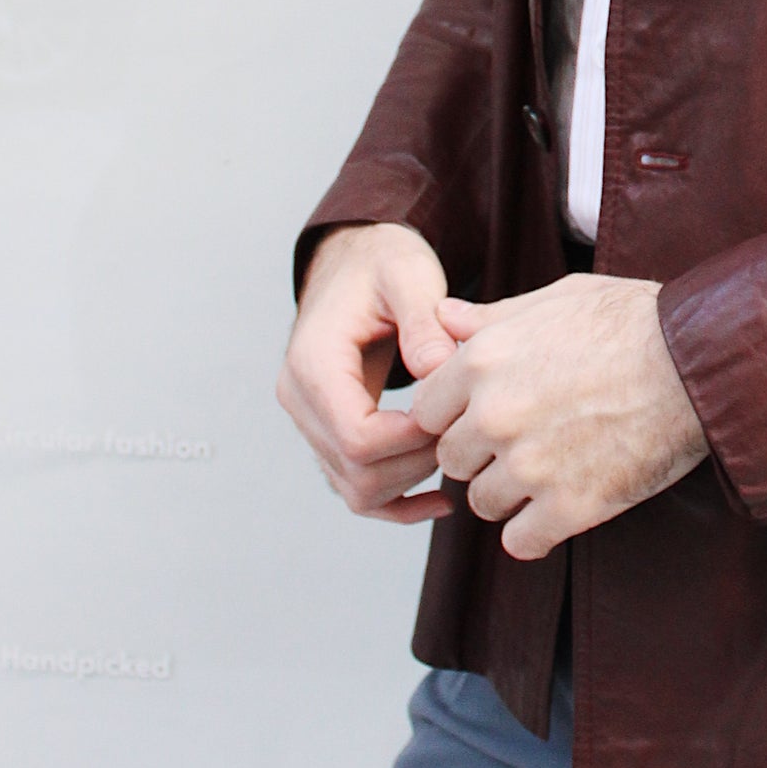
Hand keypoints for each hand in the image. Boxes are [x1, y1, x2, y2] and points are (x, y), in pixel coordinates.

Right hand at [278, 221, 458, 525]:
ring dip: (412, 482)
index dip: (413, 439)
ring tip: (458, 449)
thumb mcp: (409, 275)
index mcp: (313, 362)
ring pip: (357, 490)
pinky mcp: (330, 436)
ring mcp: (311, 423)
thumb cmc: (383, 264)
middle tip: (466, 430)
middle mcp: (301, 400)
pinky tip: (439, 498)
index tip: (456, 414)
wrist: (357, 264)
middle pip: (356, 472)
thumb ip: (424, 320)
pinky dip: (398, 503)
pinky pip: (357, 490)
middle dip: (419, 461)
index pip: (357, 436)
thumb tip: (437, 369)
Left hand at [409, 273, 708, 560]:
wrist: (702, 360)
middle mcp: (495, 414)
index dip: (455, 415)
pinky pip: (521, 542)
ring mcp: (530, 464)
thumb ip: (490, 316)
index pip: (424, 413)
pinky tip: (562, 507)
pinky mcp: (570, 505)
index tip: (489, 413)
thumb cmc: (633, 320)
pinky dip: (537, 532)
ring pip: (483, 503)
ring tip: (552, 469)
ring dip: (510, 494)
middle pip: (452, 460)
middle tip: (528, 440)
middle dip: (482, 454)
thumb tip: (441, 317)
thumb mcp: (557, 299)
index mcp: (482, 360)